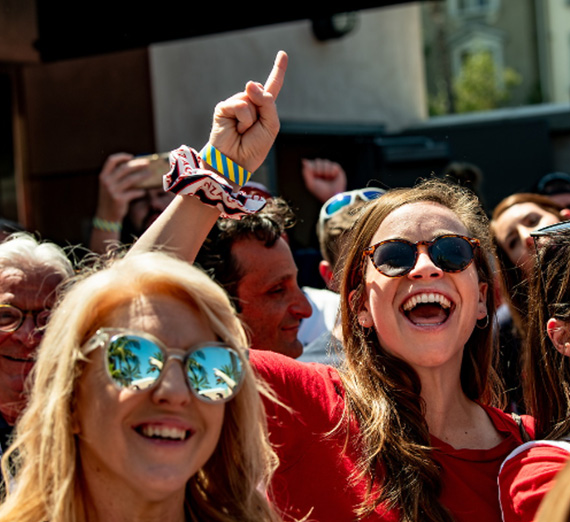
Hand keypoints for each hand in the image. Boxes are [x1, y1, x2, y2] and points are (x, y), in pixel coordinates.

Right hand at [95, 153, 151, 221]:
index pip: (111, 160)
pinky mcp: (119, 199)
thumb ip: (118, 177)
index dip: (122, 156)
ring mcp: (112, 190)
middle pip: (124, 168)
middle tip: (148, 163)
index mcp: (103, 176)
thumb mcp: (110, 186)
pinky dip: (140, 192)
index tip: (131, 156)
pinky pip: (134, 192)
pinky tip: (143, 192)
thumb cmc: (111, 199)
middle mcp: (106, 181)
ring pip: (131, 179)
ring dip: (142, 176)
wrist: (106, 216)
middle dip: (137, 164)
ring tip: (150, 174)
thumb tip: (137, 167)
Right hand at [207, 51, 287, 172]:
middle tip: (254, 129)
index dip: (278, 70)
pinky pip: (241, 105)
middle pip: (262, 91)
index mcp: (263, 108)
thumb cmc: (254, 148)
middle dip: (263, 109)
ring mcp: (236, 104)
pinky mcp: (224, 108)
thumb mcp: (271, 125)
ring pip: (251, 99)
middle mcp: (249, 103)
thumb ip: (268, 103)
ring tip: (243, 131)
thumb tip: (249, 83)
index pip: (272, 86)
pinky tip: (237, 130)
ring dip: (252, 119)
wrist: (236, 161)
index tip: (283, 54)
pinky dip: (243, 120)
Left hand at [301, 158, 346, 202]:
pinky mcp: (337, 170)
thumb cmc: (321, 192)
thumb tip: (304, 161)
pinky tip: (332, 177)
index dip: (311, 166)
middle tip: (320, 176)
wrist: (332, 195)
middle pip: (318, 161)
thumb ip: (306, 172)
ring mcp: (330, 170)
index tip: (313, 173)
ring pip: (325, 161)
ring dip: (325, 170)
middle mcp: (322, 171)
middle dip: (318, 169)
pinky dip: (332, 171)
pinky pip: (333, 164)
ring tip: (327, 178)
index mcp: (315, 174)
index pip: (311, 163)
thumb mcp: (310, 183)